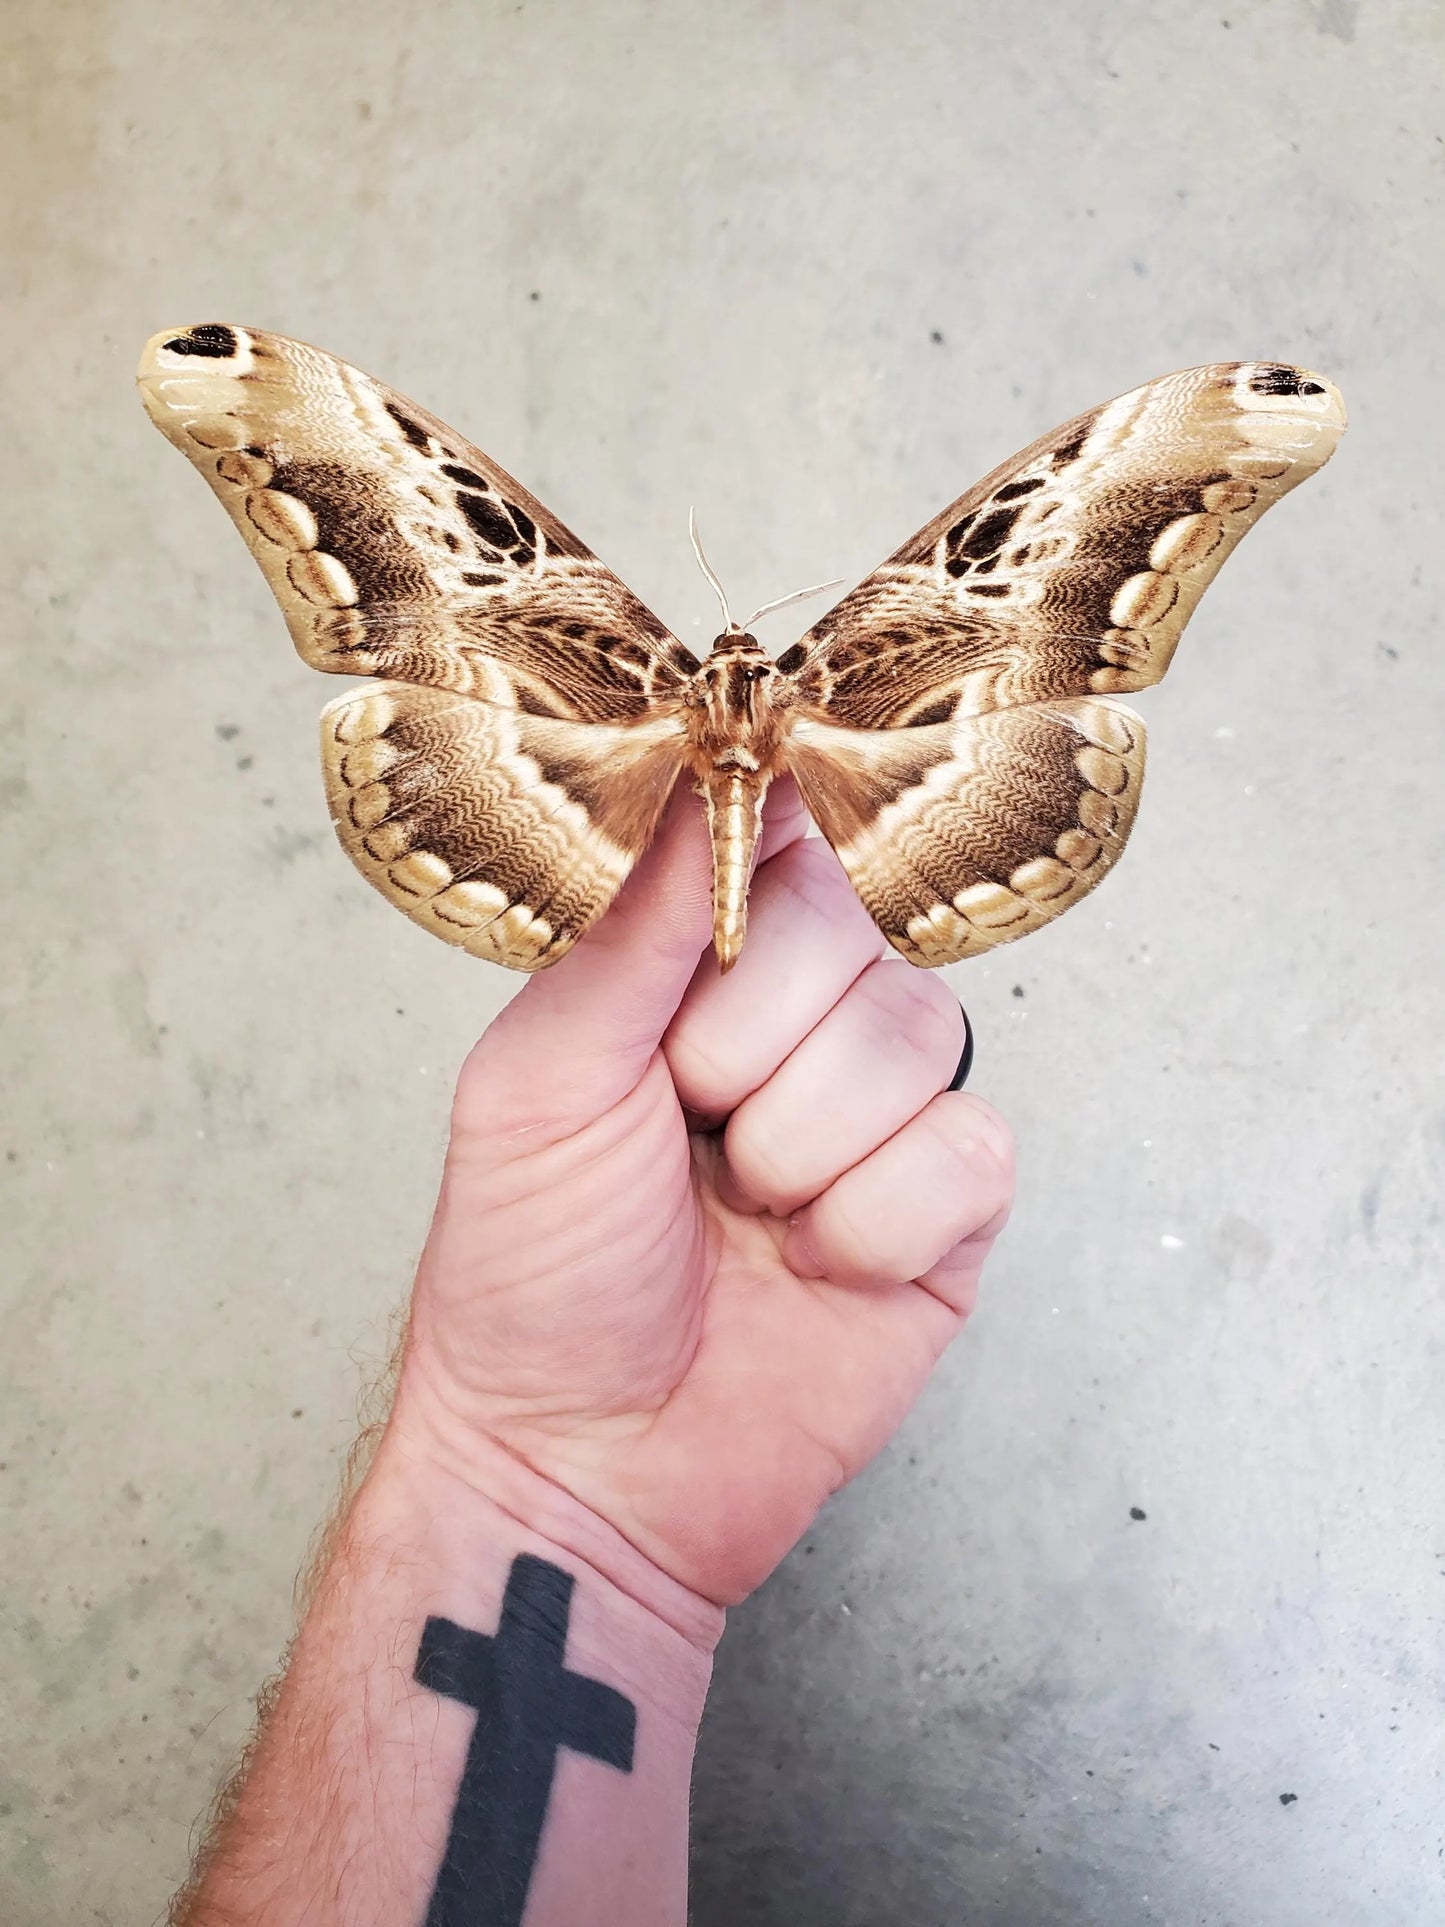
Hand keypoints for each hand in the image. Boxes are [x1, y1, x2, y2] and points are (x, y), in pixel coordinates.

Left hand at [391, 781, 1013, 1605]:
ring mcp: (884, 1114)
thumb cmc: (533, 1274)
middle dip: (743, 1052)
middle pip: (848, 938)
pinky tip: (814, 1270)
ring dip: (799, 1150)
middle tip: (683, 1132)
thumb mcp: (540, 1078)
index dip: (750, 878)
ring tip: (741, 1215)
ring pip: (914, 1038)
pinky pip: (965, 1152)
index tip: (708, 926)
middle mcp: (802, 1026)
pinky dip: (872, 1226)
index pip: (776, 845)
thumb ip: (632, 926)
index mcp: (696, 974)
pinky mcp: (949, 1212)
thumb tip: (701, 769)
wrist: (580, 1463)